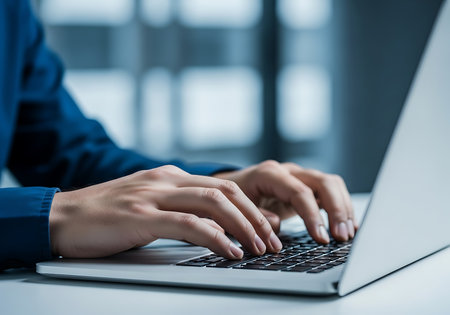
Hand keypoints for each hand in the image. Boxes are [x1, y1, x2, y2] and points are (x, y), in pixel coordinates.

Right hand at [49, 166, 281, 259]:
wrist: (61, 216)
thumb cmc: (105, 216)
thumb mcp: (147, 206)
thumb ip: (177, 210)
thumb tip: (211, 228)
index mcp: (169, 177)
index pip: (222, 185)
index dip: (250, 207)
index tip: (267, 228)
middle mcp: (166, 180)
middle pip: (225, 191)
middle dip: (254, 216)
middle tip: (272, 241)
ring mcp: (153, 195)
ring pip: (213, 203)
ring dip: (242, 226)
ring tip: (260, 248)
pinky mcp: (140, 215)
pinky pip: (188, 224)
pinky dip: (215, 238)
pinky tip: (230, 252)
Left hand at [214, 160, 356, 242]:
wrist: (230, 189)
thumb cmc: (232, 200)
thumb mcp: (236, 209)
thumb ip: (255, 217)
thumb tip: (276, 224)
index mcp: (269, 174)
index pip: (299, 192)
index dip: (313, 215)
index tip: (322, 238)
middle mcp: (288, 171)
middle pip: (322, 182)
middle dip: (336, 209)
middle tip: (341, 236)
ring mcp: (299, 177)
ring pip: (331, 184)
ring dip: (343, 208)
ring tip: (347, 234)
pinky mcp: (306, 186)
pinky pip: (330, 191)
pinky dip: (341, 207)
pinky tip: (348, 225)